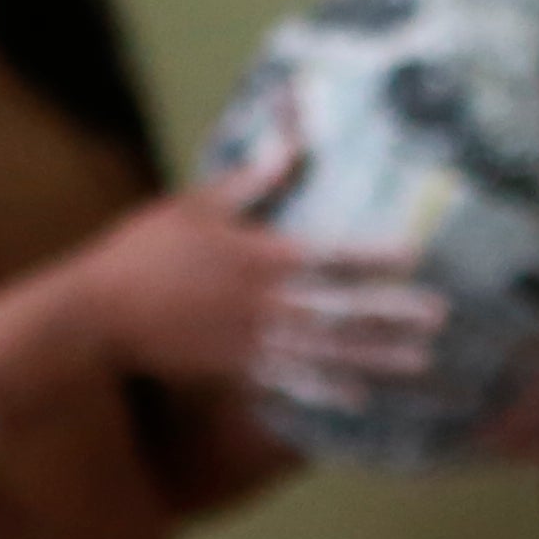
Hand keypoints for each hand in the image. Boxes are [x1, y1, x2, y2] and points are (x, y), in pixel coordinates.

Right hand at [74, 140, 422, 391]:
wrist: (99, 311)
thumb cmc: (147, 248)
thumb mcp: (197, 202)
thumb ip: (252, 179)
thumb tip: (292, 139)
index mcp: (256, 257)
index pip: (326, 254)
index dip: (371, 255)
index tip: (414, 254)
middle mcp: (262, 304)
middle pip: (338, 310)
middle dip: (390, 313)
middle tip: (439, 318)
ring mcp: (251, 343)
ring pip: (325, 352)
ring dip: (375, 357)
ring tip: (419, 362)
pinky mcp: (236, 369)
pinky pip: (290, 384)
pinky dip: (325, 393)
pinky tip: (361, 399)